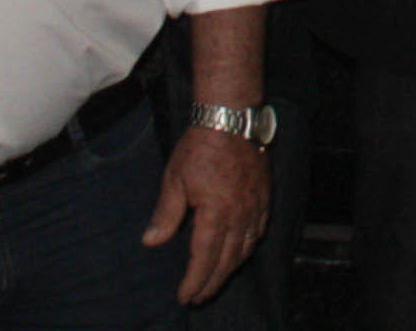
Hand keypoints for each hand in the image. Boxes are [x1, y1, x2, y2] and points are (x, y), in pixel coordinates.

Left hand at [145, 125, 268, 303]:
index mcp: (216, 212)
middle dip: (212, 282)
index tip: (185, 296)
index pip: (205, 257)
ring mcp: (255, 205)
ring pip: (245, 248)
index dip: (195, 280)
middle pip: (227, 259)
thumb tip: (151, 241)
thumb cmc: (200, 146)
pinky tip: (241, 251)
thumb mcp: (174, 180)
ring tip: (216, 281)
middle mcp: (240, 213)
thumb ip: (165, 214)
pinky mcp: (263, 195)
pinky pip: (259, 230)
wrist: (230, 118)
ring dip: (230, 269)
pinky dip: (249, 247)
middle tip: (198, 298)